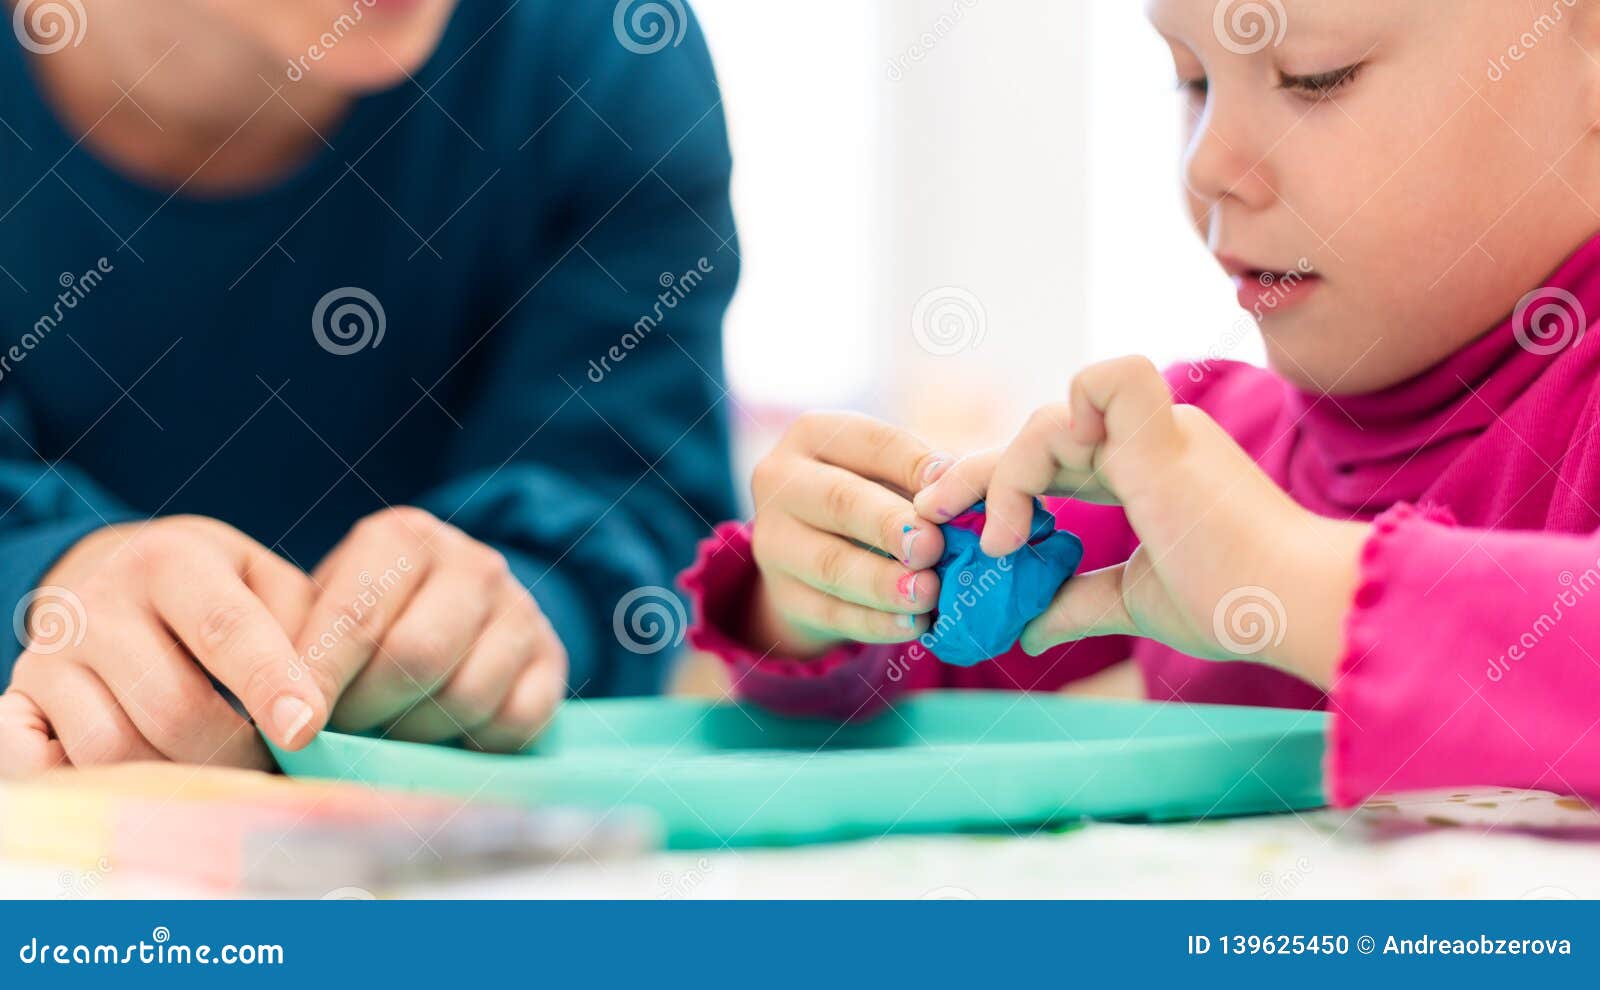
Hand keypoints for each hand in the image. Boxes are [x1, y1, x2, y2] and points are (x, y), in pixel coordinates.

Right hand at [0, 516, 319, 776]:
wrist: (118, 577)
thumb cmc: (221, 591)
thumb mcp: (269, 584)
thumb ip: (305, 633)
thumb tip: (319, 705)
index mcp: (172, 560)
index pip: (226, 629)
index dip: (269, 684)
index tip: (305, 730)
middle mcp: (97, 604)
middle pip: (172, 709)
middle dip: (235, 754)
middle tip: (272, 767)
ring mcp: (47, 657)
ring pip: (113, 752)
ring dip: (179, 781)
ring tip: (222, 777)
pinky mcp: (16, 702)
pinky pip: (36, 767)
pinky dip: (86, 791)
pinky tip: (139, 790)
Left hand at [297, 507, 564, 751]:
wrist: (448, 617)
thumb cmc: (361, 625)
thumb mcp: (320, 613)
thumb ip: (296, 652)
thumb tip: (275, 719)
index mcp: (403, 537)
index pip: (357, 614)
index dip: (319, 678)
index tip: (292, 728)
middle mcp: (471, 562)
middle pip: (416, 656)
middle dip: (368, 712)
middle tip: (341, 736)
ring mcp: (521, 609)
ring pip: (465, 694)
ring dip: (417, 736)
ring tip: (388, 739)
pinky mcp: (553, 659)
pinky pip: (515, 720)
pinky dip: (474, 745)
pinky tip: (444, 741)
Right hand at [745, 412, 952, 657]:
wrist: (816, 554)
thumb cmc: (874, 496)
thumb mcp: (892, 471)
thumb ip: (926, 476)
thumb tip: (964, 487)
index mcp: (814, 435)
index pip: (869, 443)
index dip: (912, 464)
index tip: (950, 483)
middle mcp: (782, 482)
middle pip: (839, 501)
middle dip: (888, 525)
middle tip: (932, 546)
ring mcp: (773, 541)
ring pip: (830, 564)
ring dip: (883, 582)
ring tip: (927, 593)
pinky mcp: (783, 595)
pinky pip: (830, 612)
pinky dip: (875, 622)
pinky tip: (912, 624)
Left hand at [915, 357, 1366, 684]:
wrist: (1291, 607)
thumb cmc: (1235, 603)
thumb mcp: (1134, 602)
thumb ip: (1078, 602)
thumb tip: (1026, 631)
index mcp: (1145, 469)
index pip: (1051, 461)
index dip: (999, 488)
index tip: (962, 534)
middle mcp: (1147, 439)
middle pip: (1035, 436)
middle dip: (971, 474)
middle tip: (926, 516)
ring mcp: (1155, 430)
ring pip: (1045, 421)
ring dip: (1001, 480)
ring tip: (996, 546)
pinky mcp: (1159, 435)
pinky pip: (1098, 383)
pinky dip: (1053, 428)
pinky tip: (1031, 501)